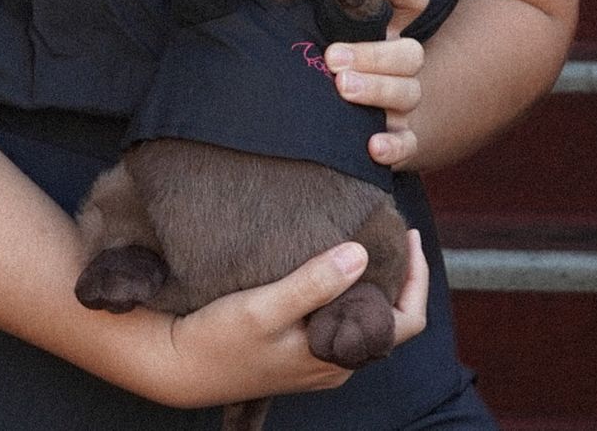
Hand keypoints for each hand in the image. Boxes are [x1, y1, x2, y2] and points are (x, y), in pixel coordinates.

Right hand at [153, 230, 428, 408]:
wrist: (180, 366)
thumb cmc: (221, 339)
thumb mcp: (265, 306)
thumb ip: (313, 282)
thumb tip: (360, 253)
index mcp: (339, 356)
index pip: (405, 321)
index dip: (416, 278)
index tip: (409, 236)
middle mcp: (336, 362)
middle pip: (390, 318)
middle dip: (398, 274)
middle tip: (392, 229)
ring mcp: (318, 360)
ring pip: (364, 318)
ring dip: (372, 280)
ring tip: (365, 238)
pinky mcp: (299, 352)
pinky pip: (339, 320)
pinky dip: (347, 290)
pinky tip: (331, 263)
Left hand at [325, 0, 429, 168]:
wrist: (332, 118)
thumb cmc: (322, 63)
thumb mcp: (323, 31)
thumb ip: (320, 9)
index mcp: (388, 30)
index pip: (414, 0)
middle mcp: (401, 64)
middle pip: (410, 52)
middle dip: (372, 53)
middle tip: (332, 57)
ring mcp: (403, 103)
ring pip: (409, 91)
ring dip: (377, 88)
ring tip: (342, 87)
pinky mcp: (400, 139)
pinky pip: (409, 144)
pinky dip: (395, 145)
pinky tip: (373, 145)